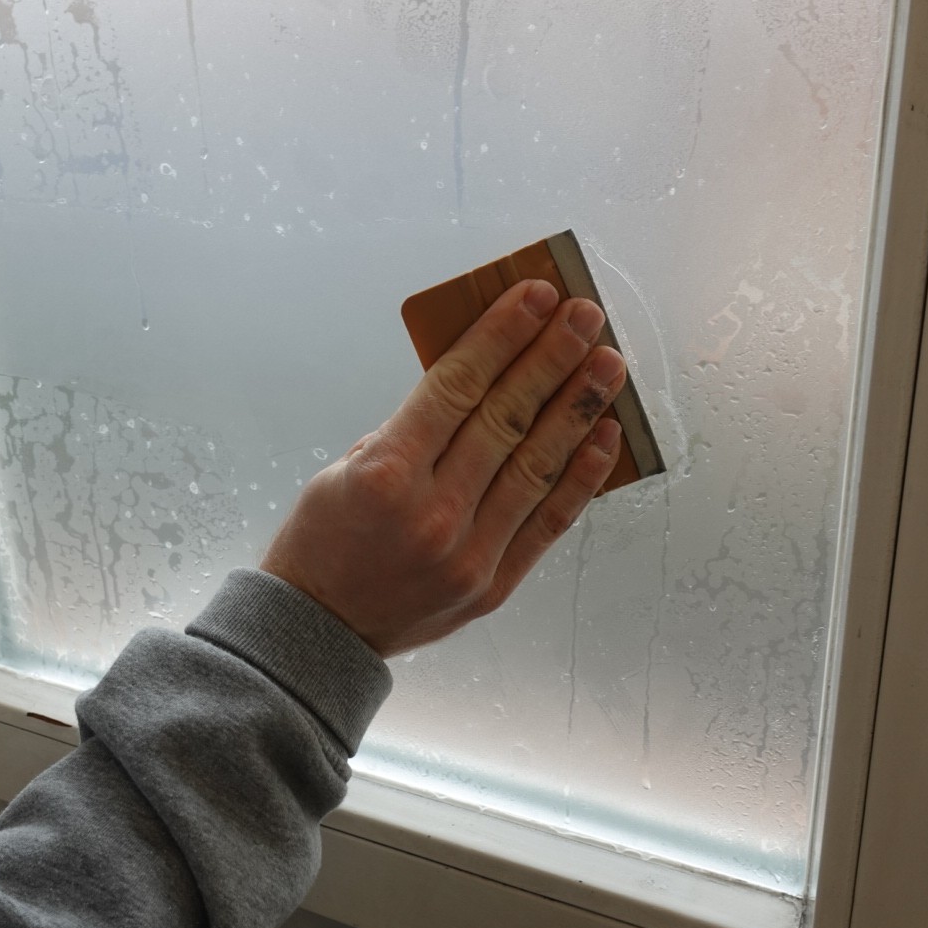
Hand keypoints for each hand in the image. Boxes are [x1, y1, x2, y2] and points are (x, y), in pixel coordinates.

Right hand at [260, 279, 625, 656]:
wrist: (320, 630)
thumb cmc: (325, 540)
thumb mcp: (347, 468)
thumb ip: (412, 429)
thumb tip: (480, 382)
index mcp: (386, 474)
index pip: (458, 386)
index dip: (501, 335)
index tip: (535, 296)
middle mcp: (433, 512)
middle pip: (506, 418)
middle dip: (550, 358)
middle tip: (584, 315)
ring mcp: (469, 553)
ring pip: (538, 465)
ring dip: (578, 407)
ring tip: (608, 364)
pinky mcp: (494, 585)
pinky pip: (550, 521)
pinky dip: (582, 476)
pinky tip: (606, 434)